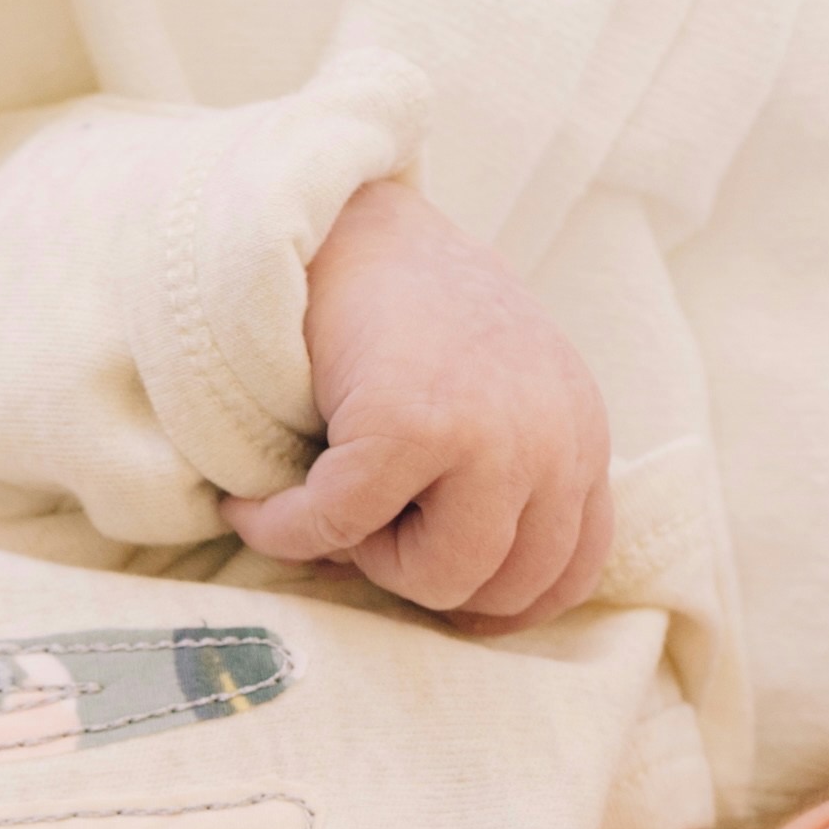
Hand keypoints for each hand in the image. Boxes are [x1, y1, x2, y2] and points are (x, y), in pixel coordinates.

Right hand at [229, 178, 616, 627]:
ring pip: (436, 577)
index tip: (426, 587)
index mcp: (578, 432)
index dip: (493, 601)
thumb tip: (457, 607)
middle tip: (361, 528)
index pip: (569, 570)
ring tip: (323, 507)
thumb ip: (500, 483)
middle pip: (502, 590)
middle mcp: (554, 436)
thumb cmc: (399, 316)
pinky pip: (339, 527)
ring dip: (363, 558)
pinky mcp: (410, 425)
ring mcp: (491, 433)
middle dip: (418, 576)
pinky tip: (249, 505)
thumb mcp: (488, 401)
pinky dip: (279, 528)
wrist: (341, 221)